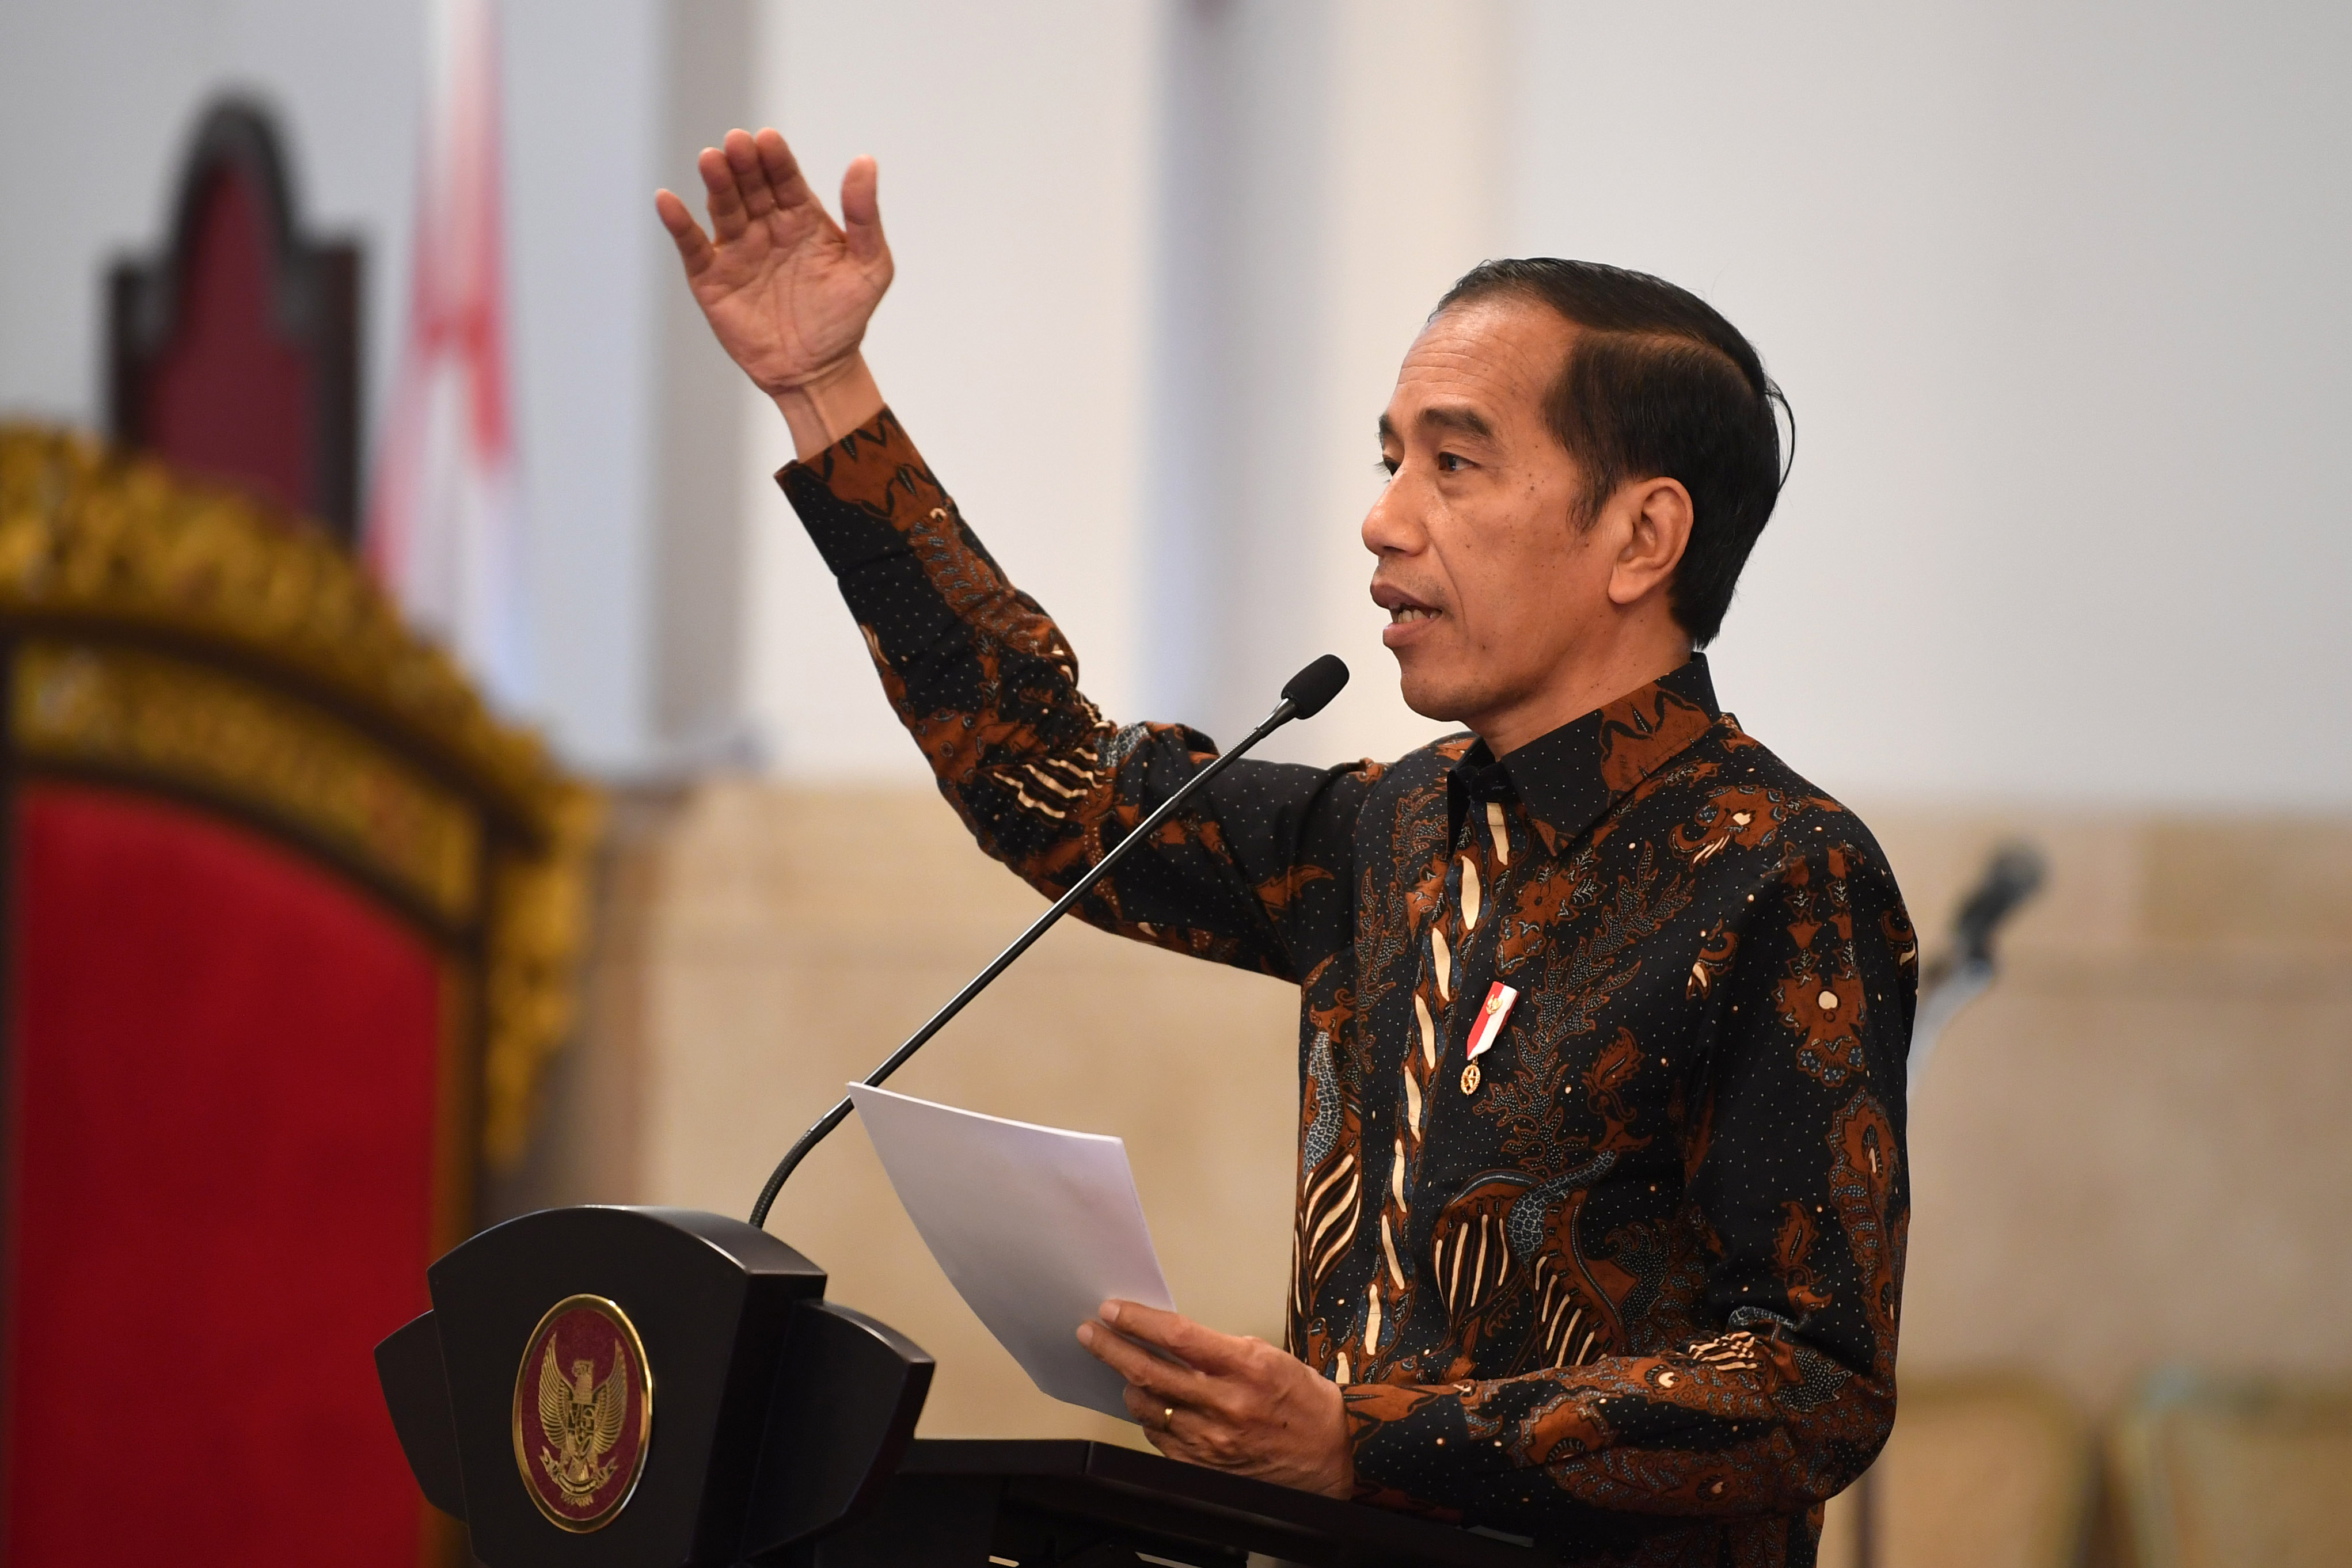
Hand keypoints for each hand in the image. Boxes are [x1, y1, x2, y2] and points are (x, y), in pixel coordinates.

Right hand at [655, 127, 889, 453]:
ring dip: (716, 184)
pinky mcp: (711, 277)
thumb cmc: (845, 317)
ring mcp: (736, 249)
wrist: (817, 371)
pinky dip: (678, 224)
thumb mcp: (870, 267)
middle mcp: (765, 226)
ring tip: (711, 160)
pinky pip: (692, 246)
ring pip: (722, 208)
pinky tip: (667, 201)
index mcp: (801, 216)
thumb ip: (865, 217)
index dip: (777, 159)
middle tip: (735, 144)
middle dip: (743, 164)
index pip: (786, 179)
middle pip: (750, 186)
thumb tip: (865, 161)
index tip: (768, 140)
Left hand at [1077, 1301, 1353, 1497]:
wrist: (1330, 1456)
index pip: (1177, 1336)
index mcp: (1246, 1367)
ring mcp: (1213, 1440)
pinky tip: (1149, 1402)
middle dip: (1112, 1348)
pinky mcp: (1205, 1466)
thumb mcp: (1269, 1356)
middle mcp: (1227, 1404)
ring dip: (1128, 1383)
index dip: (1137, 1321)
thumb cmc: (1302, 1401)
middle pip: (1150, 1372)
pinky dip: (1149, 1415)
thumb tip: (1171, 1336)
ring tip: (1122, 1366)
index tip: (1113, 1310)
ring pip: (1149, 1406)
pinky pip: (1160, 1437)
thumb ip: (1220, 1347)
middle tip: (1090, 1333)